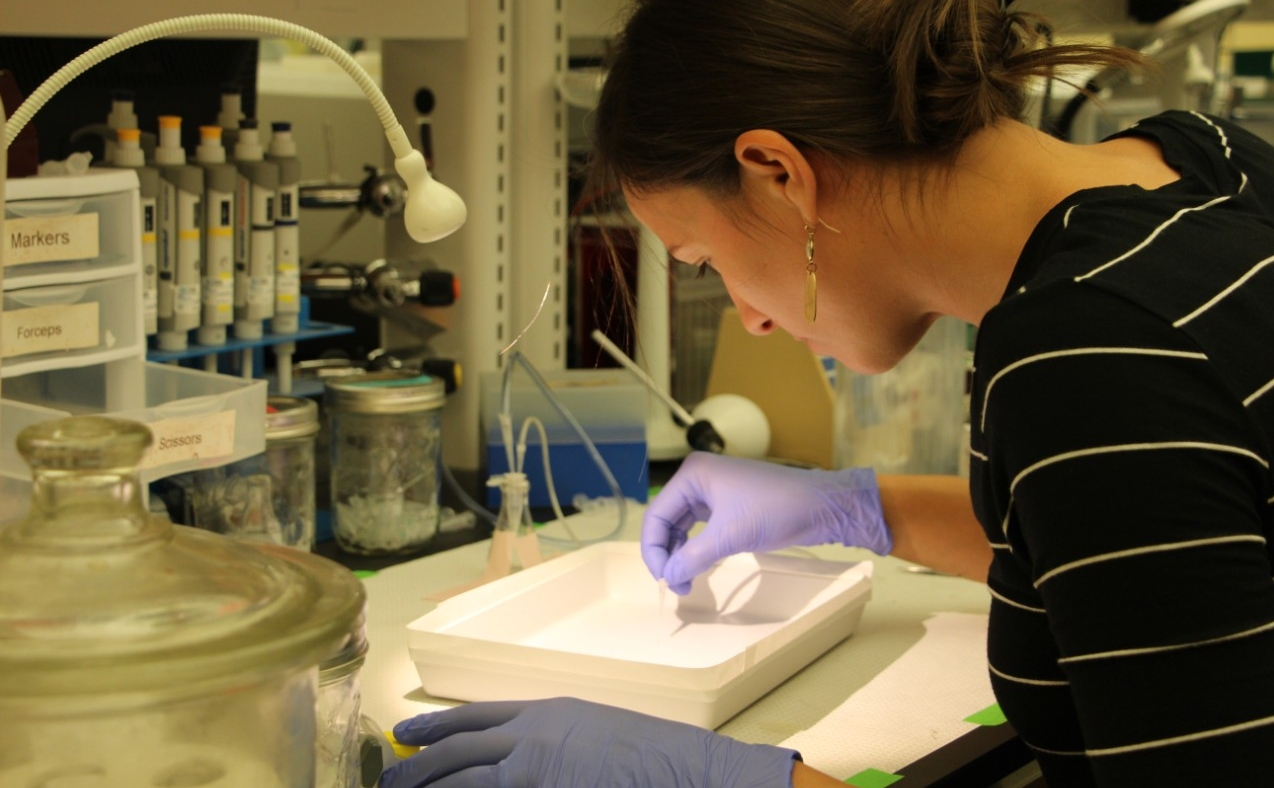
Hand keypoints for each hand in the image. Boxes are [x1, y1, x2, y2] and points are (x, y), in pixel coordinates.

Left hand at [380, 697, 799, 787]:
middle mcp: (530, 741)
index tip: (405, 732)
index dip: (435, 726)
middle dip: (418, 768)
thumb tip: (523, 754)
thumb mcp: (595, 732)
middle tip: (389, 781)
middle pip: (457, 753)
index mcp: (545, 714)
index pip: (475, 717)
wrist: (687, 772)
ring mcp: (533, 777)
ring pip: (464, 785)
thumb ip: (555, 740)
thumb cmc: (651, 753)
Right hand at [643, 453, 889, 593]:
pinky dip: (696, 549)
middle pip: (666, 521)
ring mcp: (714, 491)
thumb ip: (693, 557)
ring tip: (686, 582)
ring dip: (680, 554)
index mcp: (693, 475)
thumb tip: (668, 578)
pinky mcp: (729, 504)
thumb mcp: (731, 535)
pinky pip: (701, 528)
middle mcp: (699, 479)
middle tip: (676, 586)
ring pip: (682, 527)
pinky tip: (698, 567)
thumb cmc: (778, 510)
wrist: (823, 505)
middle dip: (666, 554)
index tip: (664, 580)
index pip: (657, 515)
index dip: (654, 550)